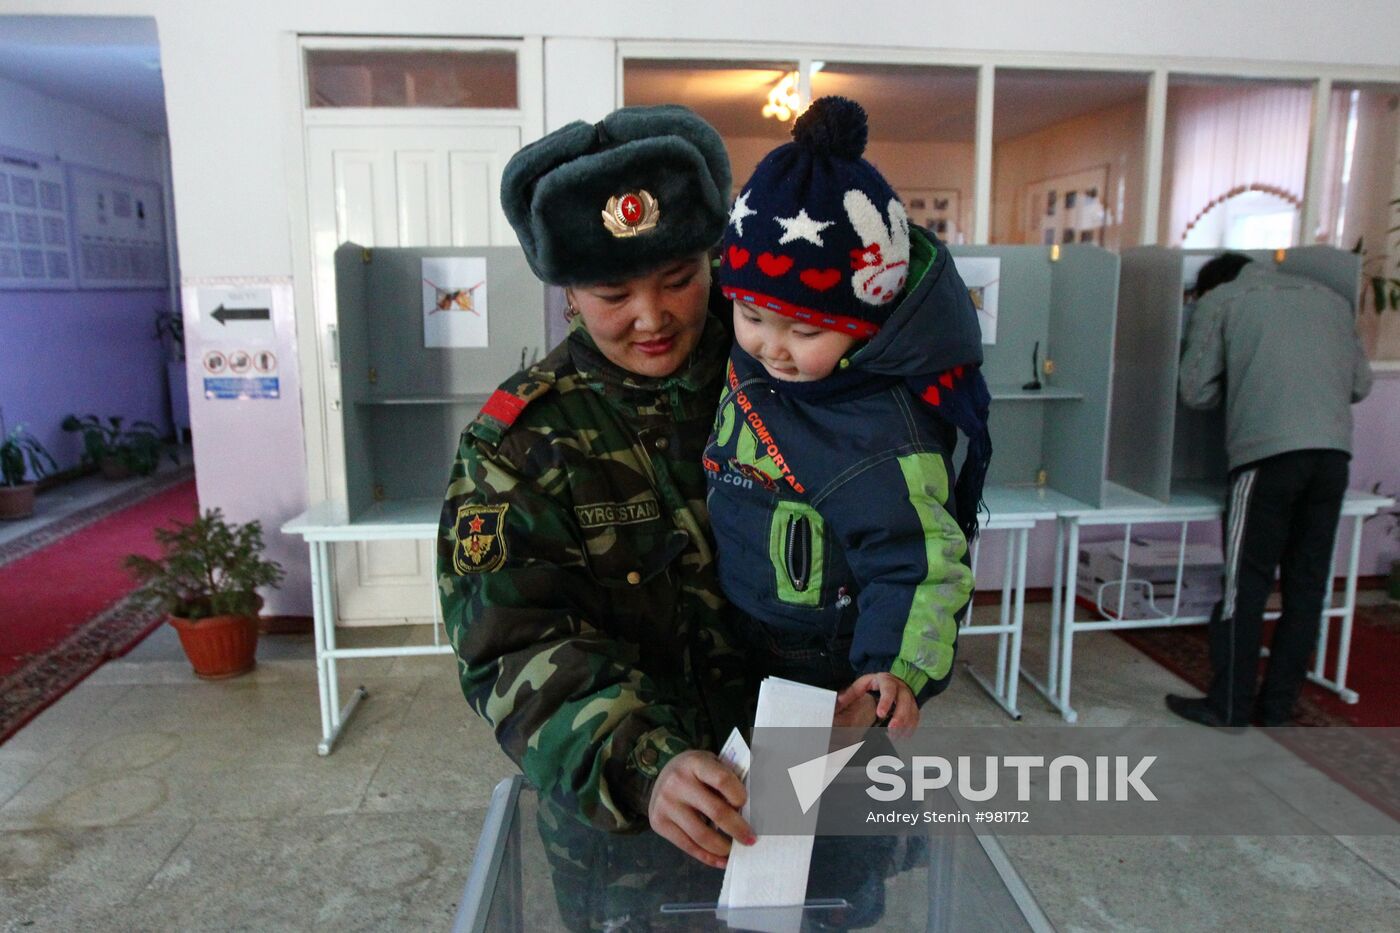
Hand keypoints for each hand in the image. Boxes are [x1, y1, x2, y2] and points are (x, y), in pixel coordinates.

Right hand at [648, 749, 754, 868]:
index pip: (722, 780)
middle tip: (751, 839)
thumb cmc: (695, 772)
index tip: (746, 805)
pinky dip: (707, 857)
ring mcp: (665, 804)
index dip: (738, 795)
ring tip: (735, 851)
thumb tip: (749, 813)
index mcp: (695, 763)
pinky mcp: (658, 823)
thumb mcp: (710, 764)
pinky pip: (687, 846)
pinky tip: (721, 860)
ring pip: (701, 835)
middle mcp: (677, 782)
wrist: (661, 776)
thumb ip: (727, 782)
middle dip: (737, 829)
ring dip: (723, 848)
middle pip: (716, 811)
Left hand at [836, 673, 918, 734]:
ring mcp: (909, 696)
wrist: (890, 681)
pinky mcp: (913, 706)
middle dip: (899, 716)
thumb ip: (850, 693)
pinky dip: (910, 727)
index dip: (886, 701)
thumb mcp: (861, 685)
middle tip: (891, 729)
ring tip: (895, 736)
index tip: (880, 714)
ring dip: (905, 725)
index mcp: (886, 680)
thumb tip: (839, 700)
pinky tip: (903, 736)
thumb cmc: (874, 685)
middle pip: (904, 701)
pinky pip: (916, 717)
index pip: (888, 689)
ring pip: (912, 710)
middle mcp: (900, 687)